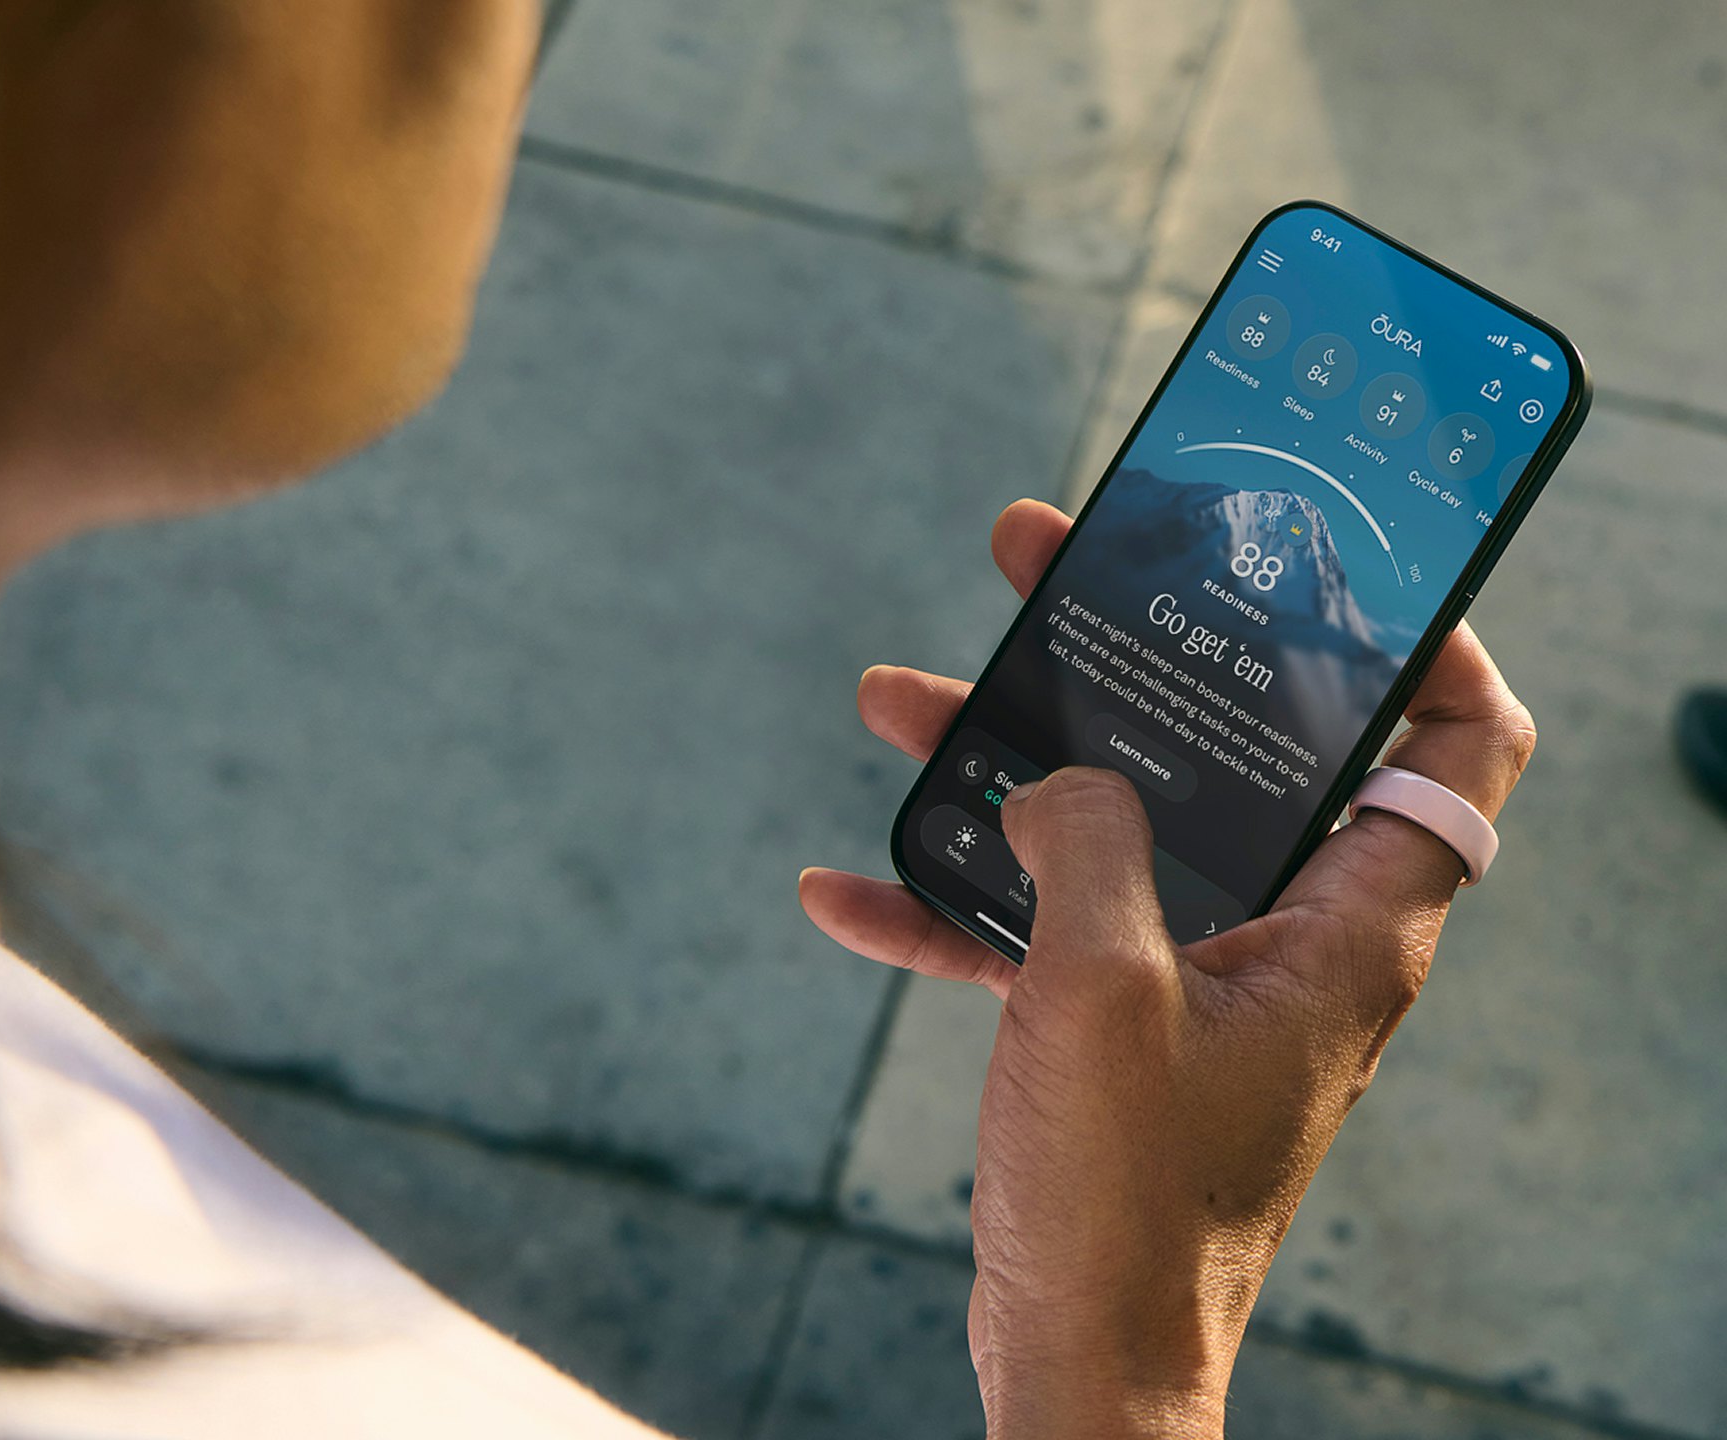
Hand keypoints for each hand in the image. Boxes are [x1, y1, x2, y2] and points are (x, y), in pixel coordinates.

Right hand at [800, 499, 1536, 1438]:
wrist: (1076, 1359)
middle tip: (1049, 568)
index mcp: (1346, 924)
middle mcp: (1288, 937)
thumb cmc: (1126, 1200)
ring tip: (901, 701)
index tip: (1330, 569)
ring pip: (1119, 825)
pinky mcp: (1117, 1025)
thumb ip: (1093, 847)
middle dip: (1141, 653)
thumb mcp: (1104, 992)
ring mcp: (1197, 979)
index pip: (1457, 747)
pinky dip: (955, 906)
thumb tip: (1060, 782)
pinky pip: (1040, 931)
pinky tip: (845, 892)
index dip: (1425, 641)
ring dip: (1010, 764)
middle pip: (1241, 749)